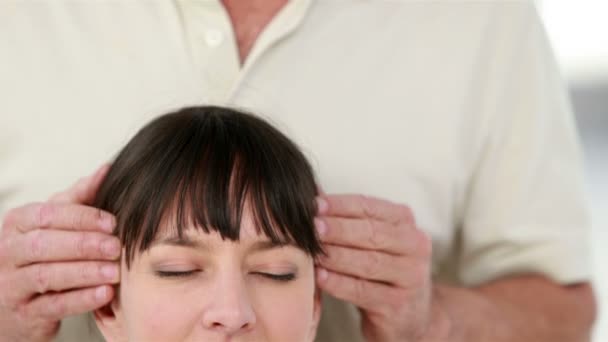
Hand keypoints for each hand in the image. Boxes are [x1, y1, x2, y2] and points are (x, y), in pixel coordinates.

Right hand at [0, 165, 119, 341]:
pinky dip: (81, 299)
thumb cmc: (41, 254)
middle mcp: (8, 252)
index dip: (80, 218)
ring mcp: (12, 285)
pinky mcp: (24, 314)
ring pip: (47, 276)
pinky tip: (105, 294)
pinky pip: (53, 306)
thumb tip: (106, 170)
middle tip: (115, 246)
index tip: (111, 222)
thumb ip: (78, 198)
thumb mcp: (54, 223)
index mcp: (17, 224)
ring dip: (85, 272)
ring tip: (115, 271)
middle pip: (44, 245)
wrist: (14, 302)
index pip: (46, 215)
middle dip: (83, 244)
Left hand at [315, 194, 436, 341]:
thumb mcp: (374, 240)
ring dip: (337, 256)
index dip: (341, 205)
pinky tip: (320, 276)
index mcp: (405, 222)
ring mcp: (410, 277)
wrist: (409, 314)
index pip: (370, 207)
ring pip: (369, 262)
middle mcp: (414, 246)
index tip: (315, 205)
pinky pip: (363, 291)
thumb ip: (348, 220)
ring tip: (312, 251)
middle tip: (312, 227)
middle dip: (339, 229)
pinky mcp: (398, 305)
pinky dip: (339, 283)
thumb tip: (312, 198)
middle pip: (372, 233)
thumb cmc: (381, 268)